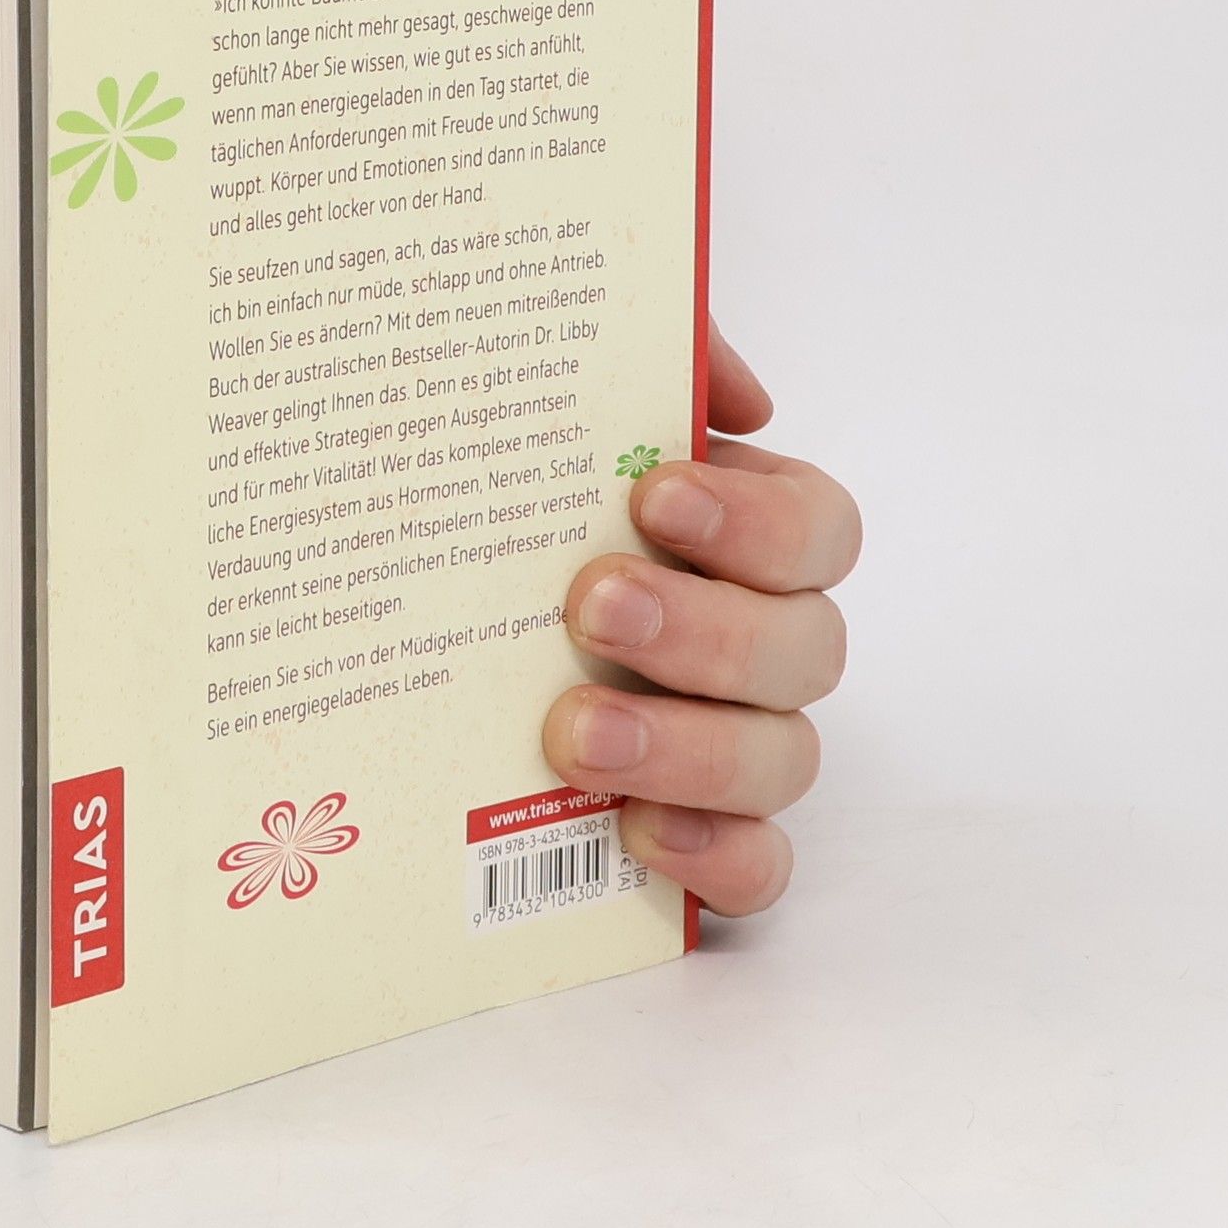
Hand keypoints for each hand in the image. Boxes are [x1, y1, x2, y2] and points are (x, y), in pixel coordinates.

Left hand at [542, 323, 859, 916]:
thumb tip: (736, 398)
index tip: (652, 494)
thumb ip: (653, 359)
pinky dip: (719, 859)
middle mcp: (755, 637)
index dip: (758, 520)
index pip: (816, 528)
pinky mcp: (697, 831)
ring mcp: (732, 741)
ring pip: (783, 759)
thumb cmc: (502, 489)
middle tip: (592, 606)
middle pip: (805, 647)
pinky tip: (637, 835)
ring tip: (575, 732)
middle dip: (705, 629)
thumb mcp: (545, 394)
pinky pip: (758, 868)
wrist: (411, 576)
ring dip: (690, 747)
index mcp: (739, 533)